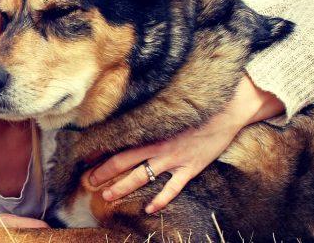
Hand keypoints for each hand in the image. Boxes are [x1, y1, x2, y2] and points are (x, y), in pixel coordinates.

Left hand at [88, 73, 283, 213]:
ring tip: (107, 197)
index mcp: (151, 128)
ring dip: (122, 188)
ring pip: (142, 176)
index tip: (85, 157)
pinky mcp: (190, 167)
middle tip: (88, 182)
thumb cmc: (197, 104)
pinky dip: (160, 200)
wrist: (228, 109)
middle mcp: (159, 144)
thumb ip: (150, 112)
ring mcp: (174, 158)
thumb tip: (129, 113)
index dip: (101, 150)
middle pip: (123, 161)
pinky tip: (148, 209)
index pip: (119, 140)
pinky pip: (172, 188)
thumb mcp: (169, 105)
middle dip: (104, 172)